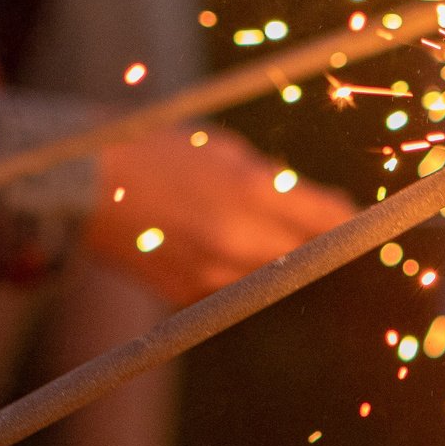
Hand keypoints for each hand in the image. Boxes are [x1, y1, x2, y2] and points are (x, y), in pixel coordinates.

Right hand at [86, 125, 354, 302]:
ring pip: (269, 274)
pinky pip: (230, 287)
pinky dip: (229, 268)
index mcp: (254, 193)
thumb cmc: (155, 150)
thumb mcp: (224, 150)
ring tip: (236, 223)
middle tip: (309, 225)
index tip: (363, 222)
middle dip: (310, 241)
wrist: (80, 184)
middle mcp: (241, 241)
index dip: (350, 222)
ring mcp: (214, 274)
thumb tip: (314, 207)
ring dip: (269, 255)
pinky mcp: (188, 295)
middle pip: (305, 255)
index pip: (329, 220)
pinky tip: (202, 240)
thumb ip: (273, 183)